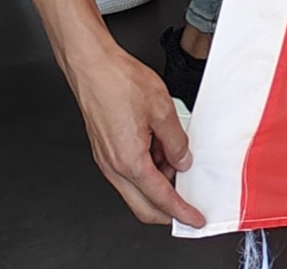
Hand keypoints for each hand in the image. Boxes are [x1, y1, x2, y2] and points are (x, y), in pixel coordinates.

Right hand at [72, 40, 203, 228]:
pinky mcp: (105, 150)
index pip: (161, 198)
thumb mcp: (162, 109)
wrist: (92, 68)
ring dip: (158, 185)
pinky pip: (129, 172)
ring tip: (178, 160)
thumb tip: (182, 160)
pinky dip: (148, 170)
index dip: (181, 211)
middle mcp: (114, 166)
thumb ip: (176, 141)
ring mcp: (107, 160)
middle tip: (188, 205)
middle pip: (143, 206)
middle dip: (167, 211)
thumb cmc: (119, 83)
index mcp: (129, 161)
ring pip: (135, 189)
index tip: (194, 219)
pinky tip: (161, 151)